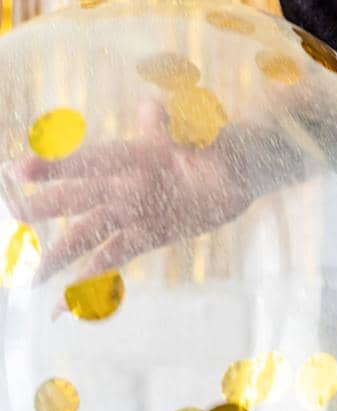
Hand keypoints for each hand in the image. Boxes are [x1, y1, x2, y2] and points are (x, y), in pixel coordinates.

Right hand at [1, 97, 256, 296]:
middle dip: (46, 206)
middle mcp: (127, 185)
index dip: (56, 166)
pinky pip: (111, 259)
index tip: (19, 169)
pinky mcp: (146, 236)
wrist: (241, 169)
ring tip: (34, 277)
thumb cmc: (217, 142)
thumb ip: (174, 126)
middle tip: (13, 213)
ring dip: (61, 254)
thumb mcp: (199, 132)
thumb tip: (152, 106)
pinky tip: (67, 304)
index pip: (90, 161)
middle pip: (79, 197)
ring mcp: (133, 212)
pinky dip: (90, 282)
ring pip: (87, 234)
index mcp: (134, 155)